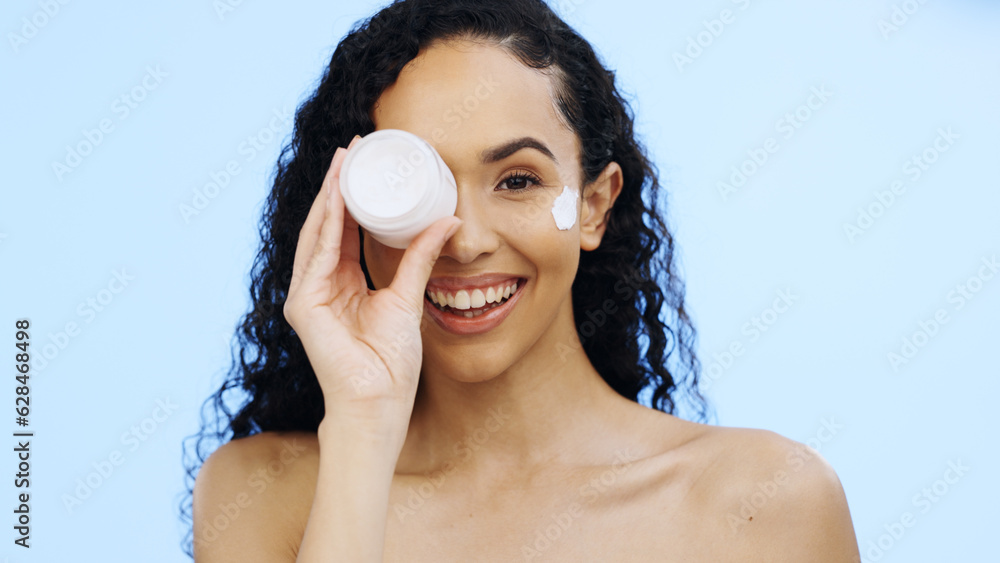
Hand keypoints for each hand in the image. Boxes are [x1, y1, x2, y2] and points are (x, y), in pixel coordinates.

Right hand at [283, 137, 462, 435]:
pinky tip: (337, 199)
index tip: (366, 163)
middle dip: (339, 186)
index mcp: (342, 282)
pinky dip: (328, 226)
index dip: (354, 196)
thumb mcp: (408, 297)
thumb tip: (447, 220)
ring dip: (330, 197)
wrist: (379, 401)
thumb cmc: (392, 362)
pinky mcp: (302, 306)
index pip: (345, 229)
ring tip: (344, 163)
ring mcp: (307, 294)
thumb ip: (420, 257)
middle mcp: (320, 284)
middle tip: (354, 149)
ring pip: (318, 234)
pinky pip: (317, 257)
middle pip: (327, 225)